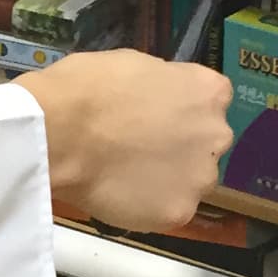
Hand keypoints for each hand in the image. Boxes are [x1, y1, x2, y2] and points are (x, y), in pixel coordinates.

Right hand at [18, 50, 234, 233]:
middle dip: (181, 145)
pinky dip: (147, 206)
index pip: (211, 100)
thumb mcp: (135, 64)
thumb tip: (159, 101)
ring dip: (168, 179)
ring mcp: (200, 178)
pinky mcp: (178, 212)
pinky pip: (166, 210)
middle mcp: (216, 135)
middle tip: (140, 147)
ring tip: (126, 175)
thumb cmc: (89, 87)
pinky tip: (120, 195)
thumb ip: (161, 86)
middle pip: (207, 143)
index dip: (181, 108)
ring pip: (190, 181)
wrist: (61, 132)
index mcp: (209, 91)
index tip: (157, 114)